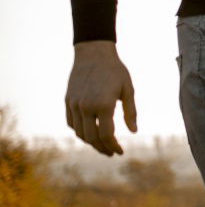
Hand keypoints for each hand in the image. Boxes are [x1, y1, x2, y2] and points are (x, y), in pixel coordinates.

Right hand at [65, 41, 137, 155]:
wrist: (93, 53)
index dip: (114, 146)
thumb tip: (134, 131)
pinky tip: (89, 133)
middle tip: (111, 153)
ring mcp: (74, 105)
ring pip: (79, 133)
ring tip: (102, 145)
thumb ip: (130, 112)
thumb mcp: (128, 89)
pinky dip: (80, 131)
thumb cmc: (115, 71)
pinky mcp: (68, 101)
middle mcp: (86, 107)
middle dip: (102, 148)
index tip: (120, 152)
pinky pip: (71, 123)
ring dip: (90, 142)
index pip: (107, 135)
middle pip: (92, 137)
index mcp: (104, 104)